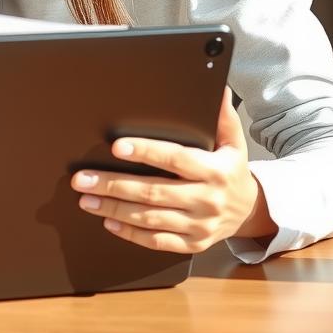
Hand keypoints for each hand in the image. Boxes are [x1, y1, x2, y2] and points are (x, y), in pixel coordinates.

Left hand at [71, 88, 276, 252]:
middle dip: (113, 185)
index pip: (175, 159)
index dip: (145, 152)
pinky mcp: (192, 243)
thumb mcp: (233, 141)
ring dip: (114, 209)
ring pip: (150, 218)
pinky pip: (158, 242)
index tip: (116, 147)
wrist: (250, 211)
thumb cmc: (231, 169)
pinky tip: (109, 222)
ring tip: (86, 199)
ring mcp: (199, 225)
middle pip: (154, 192)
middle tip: (82, 179)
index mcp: (214, 171)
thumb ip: (222, 116)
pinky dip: (131, 234)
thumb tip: (219, 88)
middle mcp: (206, 200)